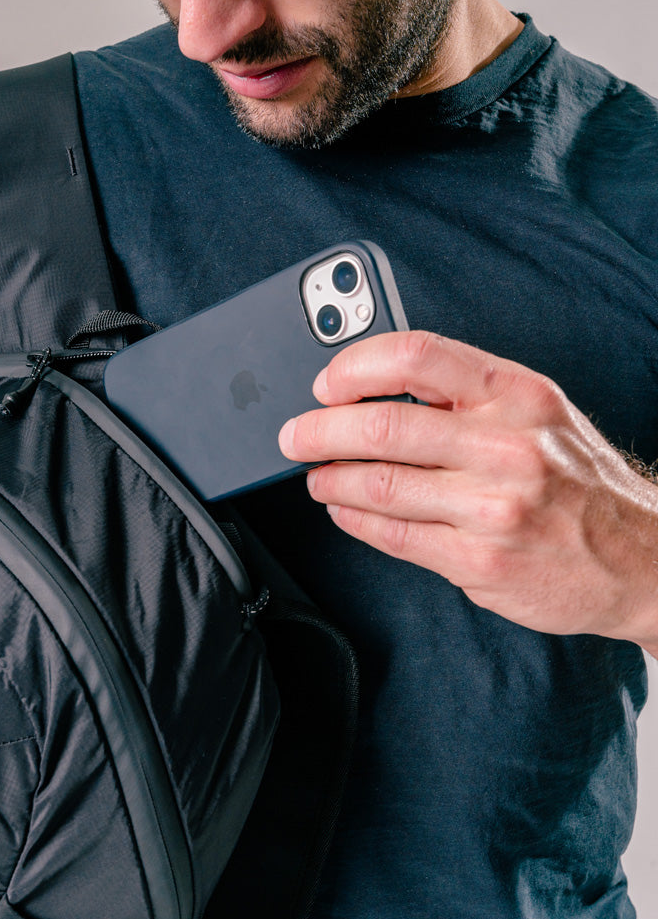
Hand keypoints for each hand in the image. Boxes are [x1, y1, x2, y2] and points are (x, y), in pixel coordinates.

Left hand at [279, 331, 657, 648]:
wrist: (641, 556)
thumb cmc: (576, 477)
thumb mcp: (535, 411)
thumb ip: (463, 394)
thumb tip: (369, 386)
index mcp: (516, 393)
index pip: (416, 356)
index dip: (354, 367)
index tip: (325, 384)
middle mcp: (506, 446)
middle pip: (380, 427)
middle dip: (317, 431)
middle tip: (294, 436)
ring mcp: (493, 508)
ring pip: (376, 485)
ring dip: (328, 479)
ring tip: (314, 475)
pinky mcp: (480, 562)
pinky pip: (392, 535)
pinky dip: (352, 518)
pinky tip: (342, 508)